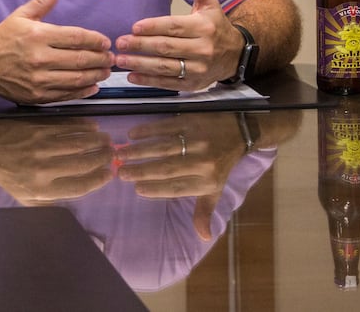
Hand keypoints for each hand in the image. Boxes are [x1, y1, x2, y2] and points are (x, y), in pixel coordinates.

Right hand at [0, 0, 113, 103]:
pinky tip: (93, 86)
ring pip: (76, 79)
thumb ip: (43, 0)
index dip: (94, 40)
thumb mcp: (22, 15)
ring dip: (95, 75)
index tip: (105, 41)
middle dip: (100, 58)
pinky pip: (66, 95)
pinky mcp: (37, 96)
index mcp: (38, 36)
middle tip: (111, 57)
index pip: (75, 37)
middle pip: (79, 59)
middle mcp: (40, 58)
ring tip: (105, 71)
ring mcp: (39, 80)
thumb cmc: (4, 37)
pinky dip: (82, 92)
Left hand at [0, 118, 115, 204]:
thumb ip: (50, 202)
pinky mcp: (40, 126)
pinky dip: (83, 125)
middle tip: (113, 154)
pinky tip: (93, 125)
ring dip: (96, 140)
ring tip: (107, 140)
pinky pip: (68, 126)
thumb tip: (75, 204)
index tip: (109, 175)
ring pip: (78, 142)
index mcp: (41, 189)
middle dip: (102, 158)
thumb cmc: (7, 175)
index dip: (97, 180)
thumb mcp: (25, 198)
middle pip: (83, 163)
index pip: (78, 186)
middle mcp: (44, 168)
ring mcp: (42, 145)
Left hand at [113, 0, 241, 90]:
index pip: (174, 27)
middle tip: (120, 43)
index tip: (134, 27)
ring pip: (165, 67)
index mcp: (203, 28)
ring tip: (120, 60)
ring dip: (140, 64)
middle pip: (166, 47)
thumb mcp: (210, 5)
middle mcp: (202, 49)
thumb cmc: (216, 27)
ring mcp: (198, 69)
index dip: (153, 27)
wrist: (236, 56)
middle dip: (140, 45)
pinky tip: (132, 76)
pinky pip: (168, 83)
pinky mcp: (193, 84)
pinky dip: (149, 81)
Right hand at [113, 113, 247, 240]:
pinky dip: (148, 130)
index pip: (177, 188)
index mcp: (208, 181)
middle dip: (142, 171)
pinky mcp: (191, 121)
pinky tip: (132, 135)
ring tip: (121, 155)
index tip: (136, 189)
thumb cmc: (222, 164)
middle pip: (167, 168)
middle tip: (121, 173)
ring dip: (140, 151)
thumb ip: (204, 211)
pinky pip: (166, 126)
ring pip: (163, 148)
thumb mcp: (216, 189)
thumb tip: (203, 237)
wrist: (238, 131)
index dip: (156, 189)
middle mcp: (202, 162)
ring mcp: (196, 140)